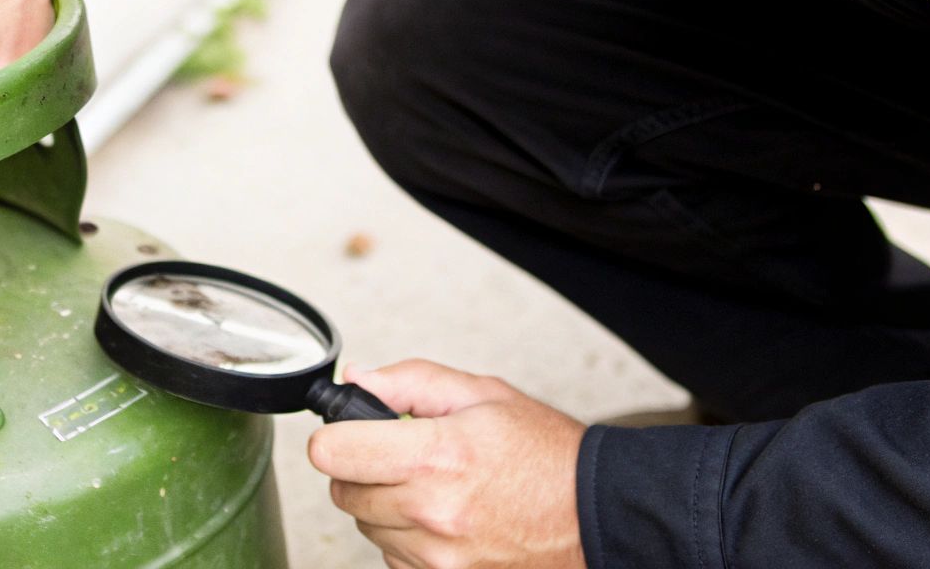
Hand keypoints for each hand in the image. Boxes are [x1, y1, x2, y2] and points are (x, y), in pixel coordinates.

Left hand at [307, 359, 587, 568]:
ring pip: (368, 528)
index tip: (349, 434)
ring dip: (386, 507)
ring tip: (434, 488)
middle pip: (344, 493)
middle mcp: (433, 512)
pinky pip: (394, 559)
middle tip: (402, 457)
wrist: (597, 516)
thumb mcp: (482, 395)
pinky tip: (443, 521)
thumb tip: (357, 379)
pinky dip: (407, 541)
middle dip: (363, 470)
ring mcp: (440, 556)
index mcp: (436, 456)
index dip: (336, 437)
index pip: (332, 453)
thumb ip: (411, 382)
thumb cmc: (546, 455)